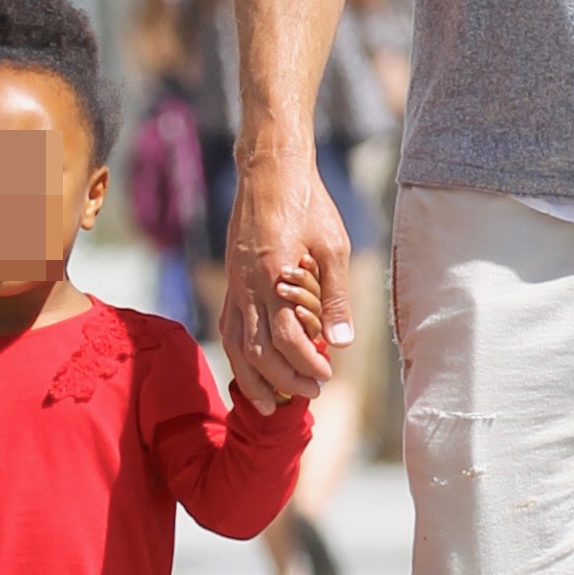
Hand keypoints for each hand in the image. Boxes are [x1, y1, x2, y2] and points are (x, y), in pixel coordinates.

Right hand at [222, 152, 352, 411]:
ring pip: (235, 344)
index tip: (326, 375)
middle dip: (283, 380)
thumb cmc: (309, 204)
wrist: (270, 171)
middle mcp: (247, 285)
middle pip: (256, 351)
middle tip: (310, 394)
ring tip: (270, 403)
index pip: (286, 338)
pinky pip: (229, 327)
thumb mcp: (334, 246)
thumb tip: (344, 342)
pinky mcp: (231, 280)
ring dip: (251, 378)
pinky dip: (238, 354)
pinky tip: (251, 368)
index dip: (306, 363)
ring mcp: (235, 284)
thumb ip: (337, 296)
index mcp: (273, 276)